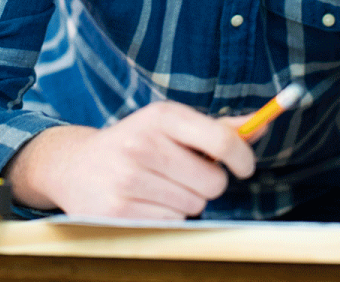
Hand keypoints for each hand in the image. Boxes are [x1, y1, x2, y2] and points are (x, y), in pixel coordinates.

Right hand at [3, 101, 255, 218]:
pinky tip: (145, 202)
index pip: (221, 139)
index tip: (245, 166)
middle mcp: (143, 144)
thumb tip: (264, 123)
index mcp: (160, 116)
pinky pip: (173, 223)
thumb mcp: (170, 126)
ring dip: (185, 200)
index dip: (243, 157)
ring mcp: (129, 179)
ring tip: (158, 186)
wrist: (75, 166)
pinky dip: (166, 216)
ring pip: (194, 205)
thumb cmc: (137, 143)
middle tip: (185, 174)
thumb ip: (217, 127)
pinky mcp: (119, 211)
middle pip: (213, 181)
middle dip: (208, 182)